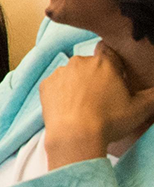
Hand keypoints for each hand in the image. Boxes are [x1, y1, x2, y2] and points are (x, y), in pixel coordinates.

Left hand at [40, 42, 153, 167]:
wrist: (75, 135)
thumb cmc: (109, 120)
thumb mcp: (140, 109)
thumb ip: (153, 96)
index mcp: (104, 62)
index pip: (109, 52)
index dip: (113, 65)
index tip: (114, 79)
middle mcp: (80, 62)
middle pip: (90, 65)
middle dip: (95, 77)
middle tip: (101, 98)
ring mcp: (60, 73)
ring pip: (72, 75)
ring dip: (77, 85)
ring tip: (84, 106)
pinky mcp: (45, 85)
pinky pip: (56, 86)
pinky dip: (61, 94)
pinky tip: (69, 108)